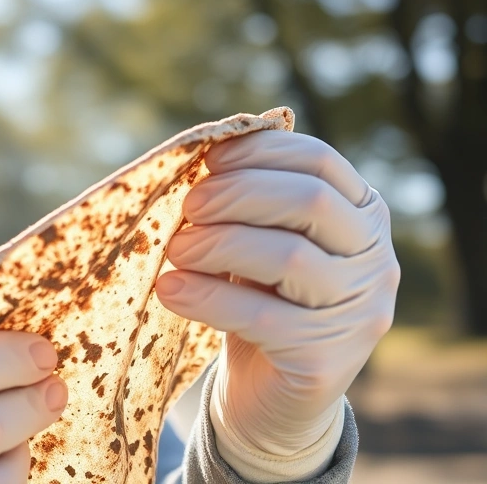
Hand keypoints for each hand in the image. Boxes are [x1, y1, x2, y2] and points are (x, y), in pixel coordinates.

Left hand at [156, 131, 398, 455]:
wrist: (266, 396)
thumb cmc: (259, 300)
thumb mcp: (257, 240)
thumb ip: (246, 202)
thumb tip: (203, 153)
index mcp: (362, 216)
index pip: (320, 162)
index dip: (260, 152)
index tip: (208, 160)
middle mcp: (376, 260)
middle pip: (310, 202)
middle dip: (239, 195)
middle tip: (189, 208)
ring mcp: (359, 313)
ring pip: (289, 257)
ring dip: (218, 245)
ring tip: (176, 251)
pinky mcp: (327, 361)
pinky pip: (262, 318)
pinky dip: (207, 298)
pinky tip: (171, 289)